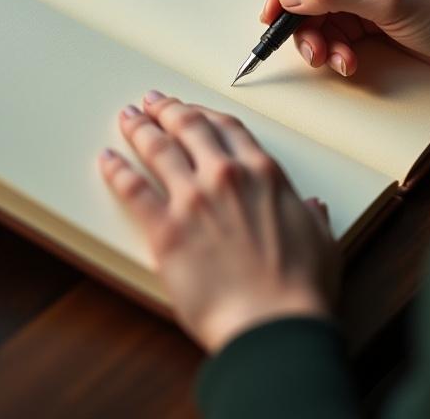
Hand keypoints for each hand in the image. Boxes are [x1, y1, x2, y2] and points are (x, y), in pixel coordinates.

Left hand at [100, 92, 339, 352]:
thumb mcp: (322, 244)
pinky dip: (117, 170)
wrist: (274, 327)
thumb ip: (312, 217)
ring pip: (159, 149)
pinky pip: (133, 189)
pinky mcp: (166, 230)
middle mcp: (226, 176)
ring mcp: (193, 200)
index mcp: (263, 174)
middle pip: (189, 127)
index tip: (192, 108)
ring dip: (140, 128)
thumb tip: (312, 207)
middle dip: (167, 110)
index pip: (227, 128)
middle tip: (152, 102)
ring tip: (127, 117)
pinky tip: (107, 159)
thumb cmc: (301, 291)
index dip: (205, 113)